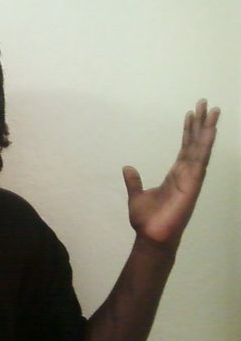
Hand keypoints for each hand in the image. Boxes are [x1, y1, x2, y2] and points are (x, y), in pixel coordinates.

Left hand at [122, 99, 219, 249]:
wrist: (150, 237)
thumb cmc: (147, 220)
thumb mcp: (137, 196)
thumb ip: (134, 181)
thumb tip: (128, 168)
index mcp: (175, 175)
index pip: (185, 148)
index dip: (189, 131)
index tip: (192, 114)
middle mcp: (186, 174)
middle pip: (196, 144)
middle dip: (202, 124)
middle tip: (206, 103)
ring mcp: (191, 178)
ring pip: (201, 149)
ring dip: (208, 130)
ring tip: (213, 111)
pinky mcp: (192, 184)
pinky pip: (200, 161)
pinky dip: (205, 145)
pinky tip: (210, 131)